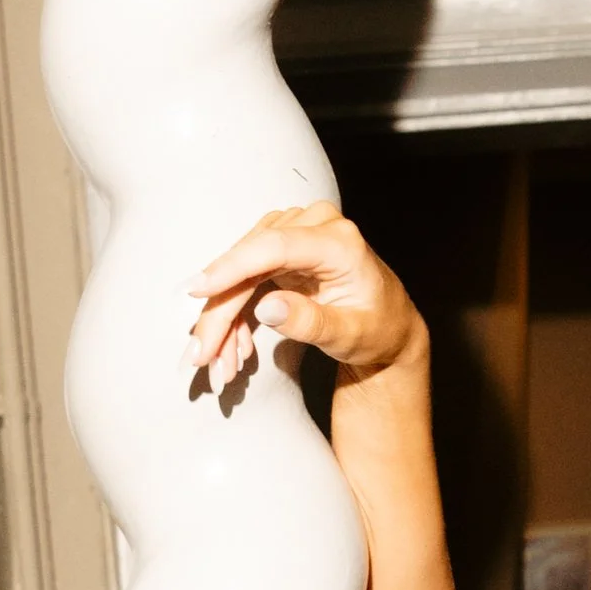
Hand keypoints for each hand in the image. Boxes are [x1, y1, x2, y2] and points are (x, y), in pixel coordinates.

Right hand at [188, 203, 423, 391]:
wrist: (390, 327)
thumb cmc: (379, 330)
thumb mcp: (352, 336)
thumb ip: (312, 322)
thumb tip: (266, 308)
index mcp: (339, 242)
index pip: (275, 245)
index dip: (233, 266)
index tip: (200, 290)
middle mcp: (315, 226)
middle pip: (250, 261)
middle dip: (221, 310)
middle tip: (203, 355)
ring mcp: (296, 233)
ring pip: (242, 271)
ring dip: (224, 318)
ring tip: (221, 363)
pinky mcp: (282, 249)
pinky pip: (246, 277)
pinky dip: (235, 313)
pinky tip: (235, 347)